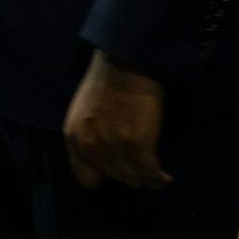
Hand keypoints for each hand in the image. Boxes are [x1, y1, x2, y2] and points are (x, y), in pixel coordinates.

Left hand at [62, 48, 169, 190]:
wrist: (126, 58)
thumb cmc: (107, 79)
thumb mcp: (85, 111)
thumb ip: (90, 136)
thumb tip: (106, 158)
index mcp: (73, 136)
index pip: (86, 180)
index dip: (103, 174)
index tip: (116, 165)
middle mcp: (90, 145)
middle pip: (114, 179)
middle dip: (127, 172)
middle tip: (139, 161)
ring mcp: (114, 146)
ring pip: (133, 180)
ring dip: (144, 176)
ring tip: (153, 169)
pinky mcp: (138, 144)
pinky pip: (151, 175)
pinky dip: (160, 179)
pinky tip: (165, 176)